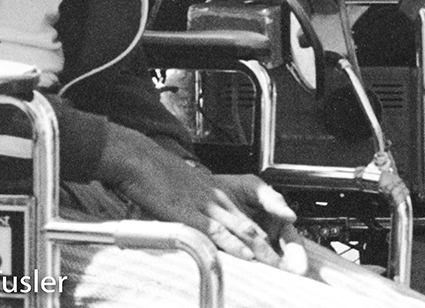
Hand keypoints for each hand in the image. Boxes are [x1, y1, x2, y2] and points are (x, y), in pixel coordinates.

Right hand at [97, 130, 295, 267]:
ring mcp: (204, 205)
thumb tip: (198, 231)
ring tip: (273, 263)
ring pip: (238, 229)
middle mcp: (217, 200)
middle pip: (249, 227)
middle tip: (284, 265)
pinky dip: (231, 242)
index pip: (247, 220)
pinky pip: (214, 230)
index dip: (263, 240)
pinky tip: (244, 253)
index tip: (277, 257)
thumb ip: (193, 212)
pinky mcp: (188, 211)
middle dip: (266, 248)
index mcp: (217, 196)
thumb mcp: (183, 193)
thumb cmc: (158, 178)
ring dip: (256, 248)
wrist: (141, 159)